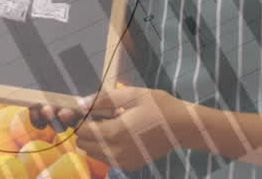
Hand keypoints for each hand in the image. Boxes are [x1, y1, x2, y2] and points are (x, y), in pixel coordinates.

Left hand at [72, 86, 188, 170]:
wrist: (182, 127)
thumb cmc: (158, 106)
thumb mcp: (131, 95)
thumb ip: (103, 99)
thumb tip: (80, 104)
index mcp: (116, 132)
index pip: (82, 131)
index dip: (79, 119)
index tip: (85, 109)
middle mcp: (117, 152)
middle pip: (83, 144)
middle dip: (85, 129)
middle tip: (99, 116)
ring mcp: (123, 161)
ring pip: (92, 153)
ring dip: (94, 139)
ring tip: (111, 124)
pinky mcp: (129, 166)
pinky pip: (106, 158)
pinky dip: (105, 147)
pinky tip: (119, 134)